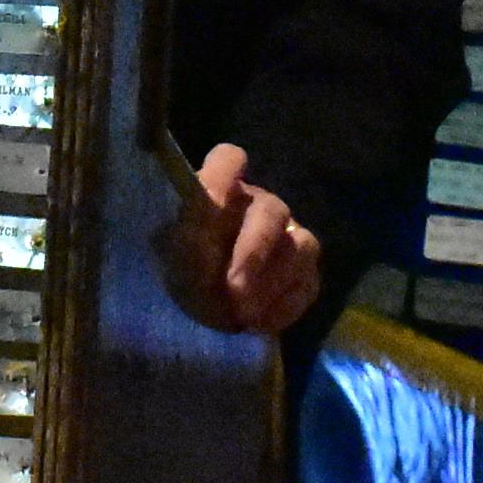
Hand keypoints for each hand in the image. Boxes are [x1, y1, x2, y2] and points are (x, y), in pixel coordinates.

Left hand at [191, 144, 321, 332]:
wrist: (202, 307)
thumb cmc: (182, 269)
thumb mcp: (174, 254)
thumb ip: (189, 243)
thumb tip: (208, 251)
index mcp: (220, 191)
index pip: (227, 159)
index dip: (225, 174)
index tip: (216, 204)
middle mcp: (257, 205)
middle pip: (272, 210)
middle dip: (254, 252)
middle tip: (233, 288)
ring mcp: (288, 236)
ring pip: (302, 246)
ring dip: (271, 283)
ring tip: (242, 311)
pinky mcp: (304, 273)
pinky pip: (309, 284)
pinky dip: (283, 307)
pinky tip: (256, 322)